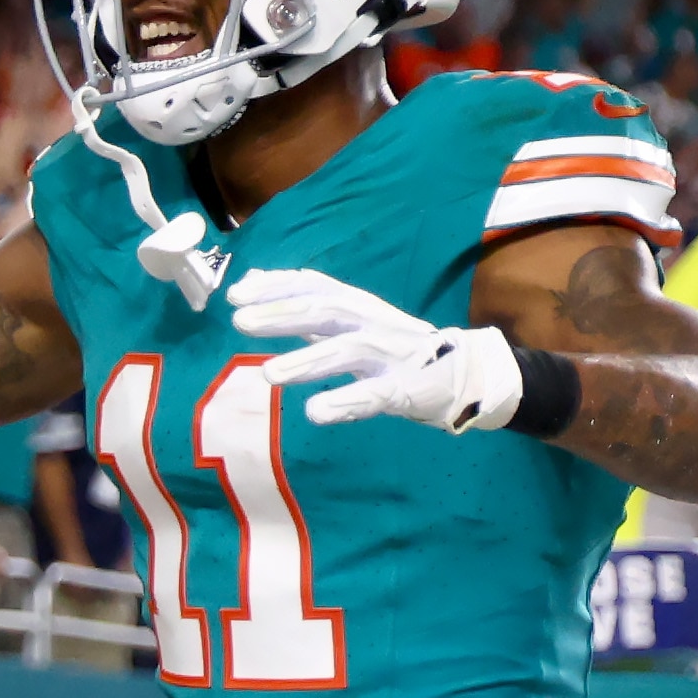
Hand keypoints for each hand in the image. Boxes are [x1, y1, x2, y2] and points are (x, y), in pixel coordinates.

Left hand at [230, 265, 533, 435]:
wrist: (462, 372)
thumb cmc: (391, 347)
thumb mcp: (348, 321)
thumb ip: (303, 306)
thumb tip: (251, 284)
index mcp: (357, 305)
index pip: (315, 286)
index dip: (277, 287)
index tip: (236, 294)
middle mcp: (372, 322)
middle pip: (326, 312)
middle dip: (283, 315)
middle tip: (240, 322)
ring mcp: (390, 355)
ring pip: (347, 352)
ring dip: (307, 361)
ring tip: (269, 374)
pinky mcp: (405, 389)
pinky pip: (374, 396)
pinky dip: (344, 403)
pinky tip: (315, 413)